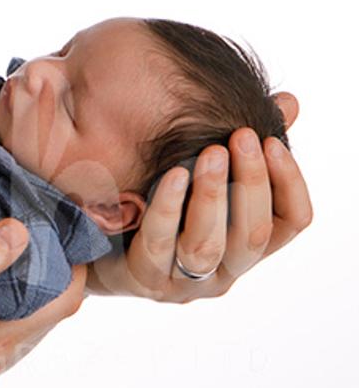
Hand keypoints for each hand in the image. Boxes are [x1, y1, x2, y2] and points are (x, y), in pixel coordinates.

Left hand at [88, 92, 311, 302]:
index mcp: (248, 246)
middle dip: (251, 182)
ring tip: (212, 152)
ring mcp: (184, 283)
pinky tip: (173, 174)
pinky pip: (159, 243)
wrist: (96, 242)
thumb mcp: (204, 173)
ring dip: (214, 195)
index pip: (292, 221)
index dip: (289, 182)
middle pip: (253, 234)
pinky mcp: (145, 279)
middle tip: (243, 135)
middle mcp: (225, 272)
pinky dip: (169, 207)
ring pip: (208, 246)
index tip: (273, 140)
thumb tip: (287, 103)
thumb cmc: (160, 201)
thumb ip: (243, 147)